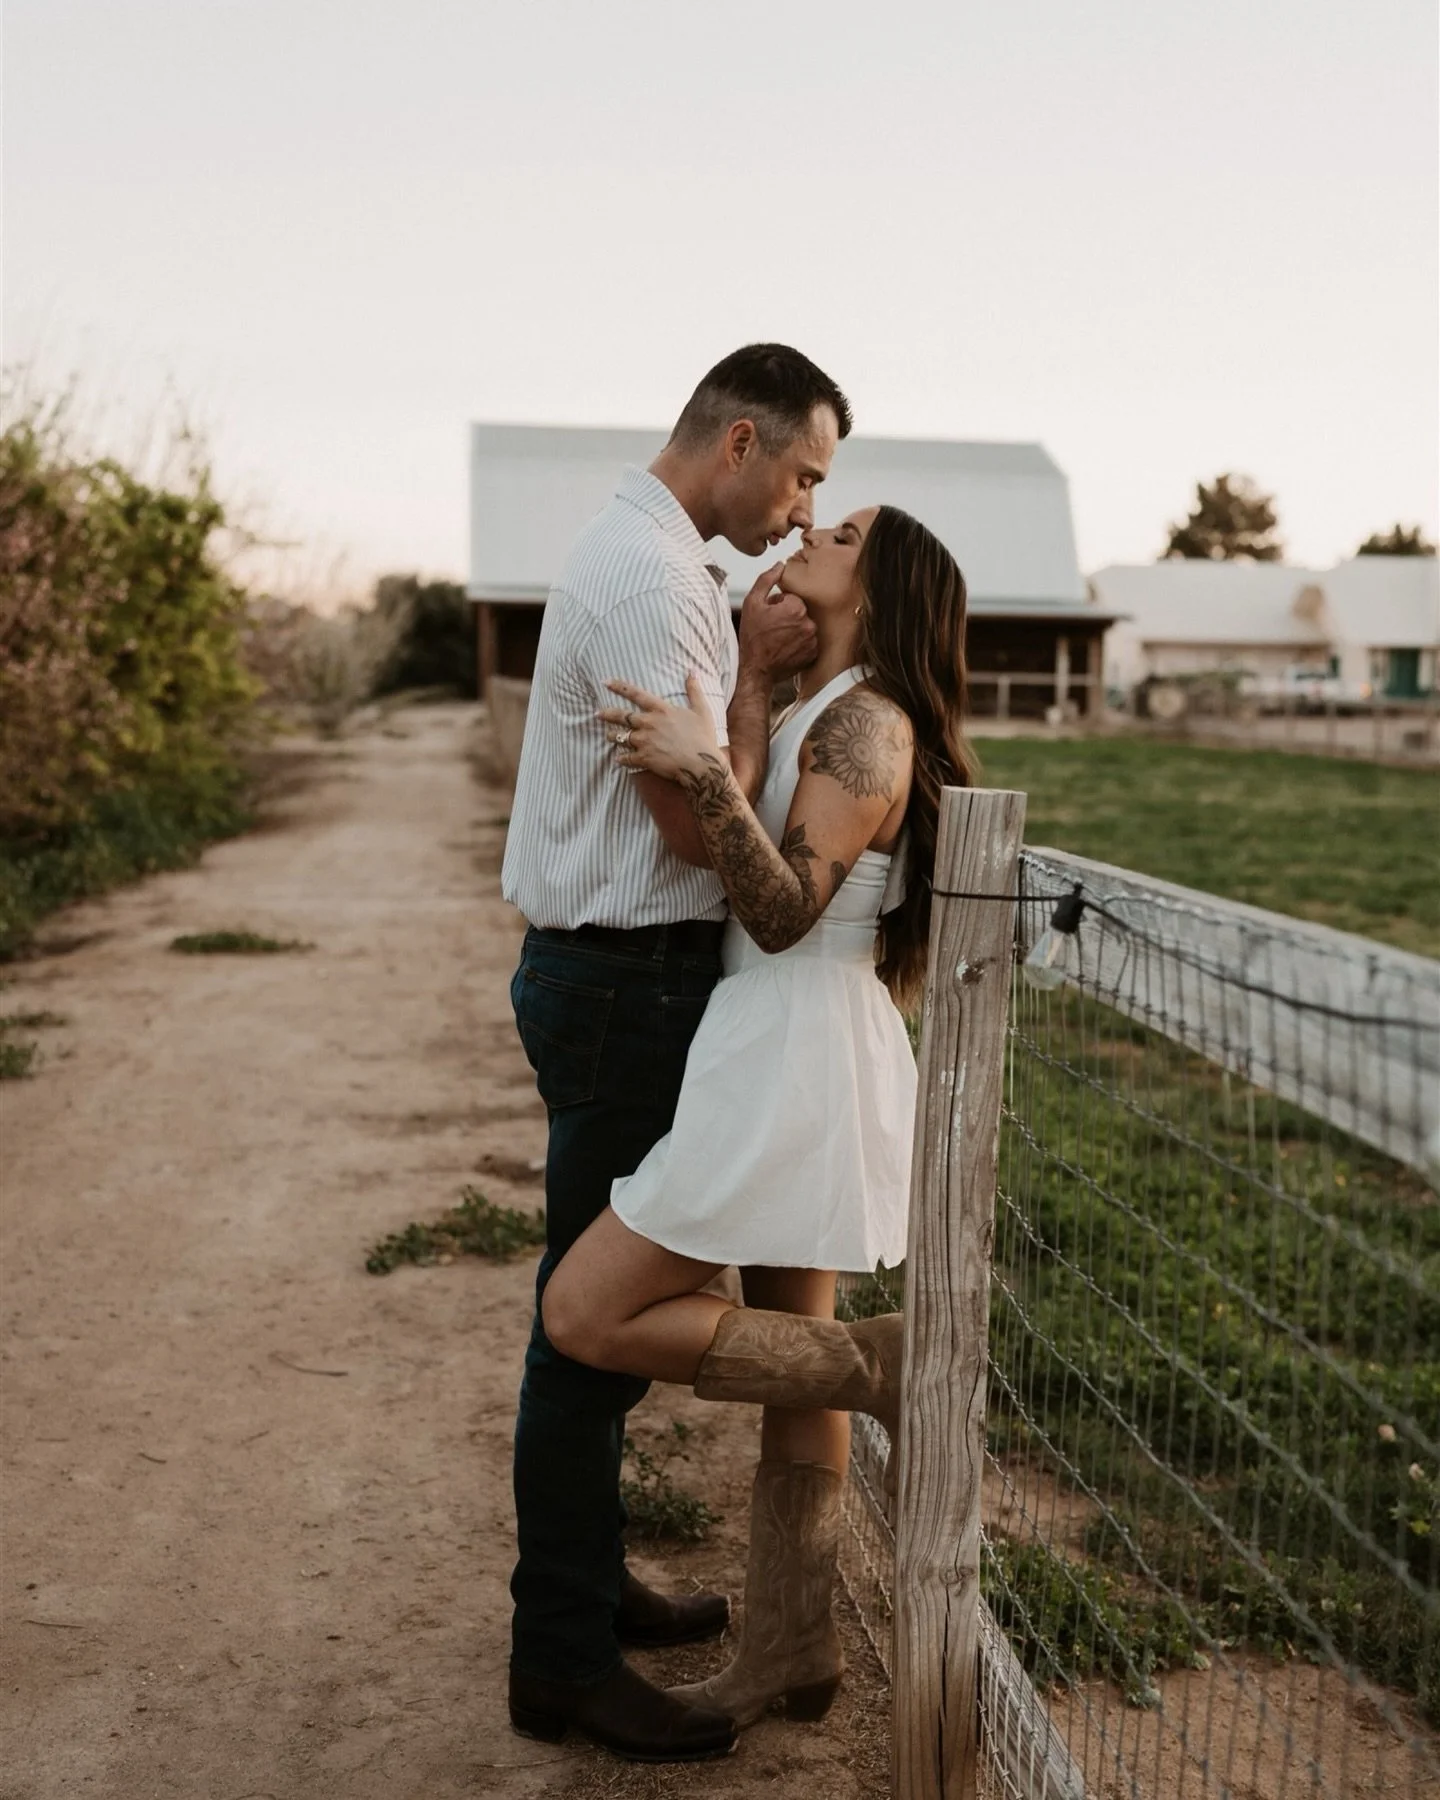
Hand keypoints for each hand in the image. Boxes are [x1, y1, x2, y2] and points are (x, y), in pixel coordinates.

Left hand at [599, 675, 720, 781]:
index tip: (605, 682)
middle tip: (597, 714)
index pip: (636, 694)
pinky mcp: (644, 759)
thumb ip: (694, 690)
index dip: (619, 687)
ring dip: (613, 736)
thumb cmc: (703, 737)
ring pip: (621, 737)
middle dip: (607, 714)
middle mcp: (649, 723)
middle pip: (622, 716)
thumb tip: (693, 671)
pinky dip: (621, 759)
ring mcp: (644, 742)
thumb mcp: (702, 710)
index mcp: (661, 710)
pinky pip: (626, 758)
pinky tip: (618, 759)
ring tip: (608, 736)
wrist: (702, 765)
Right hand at [736, 563, 816, 679]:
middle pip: (800, 612)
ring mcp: (812, 641)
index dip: (779, 605)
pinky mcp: (813, 654)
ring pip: (805, 626)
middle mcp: (808, 623)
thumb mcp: (752, 603)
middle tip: (772, 628)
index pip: (792, 598)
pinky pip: (809, 642)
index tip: (769, 616)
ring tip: (778, 639)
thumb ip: (766, 580)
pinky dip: (800, 643)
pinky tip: (786, 648)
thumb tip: (780, 565)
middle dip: (788, 617)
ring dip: (794, 630)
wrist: (756, 670)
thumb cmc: (752, 637)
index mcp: (796, 608)